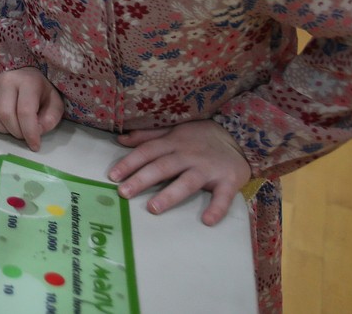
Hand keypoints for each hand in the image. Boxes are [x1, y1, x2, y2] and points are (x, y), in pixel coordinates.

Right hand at [0, 68, 63, 150]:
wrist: (24, 74)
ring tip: (11, 128)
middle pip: (5, 114)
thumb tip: (37, 131)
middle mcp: (7, 79)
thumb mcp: (54, 103)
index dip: (29, 132)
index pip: (25, 111)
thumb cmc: (39, 91)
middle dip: (15, 132)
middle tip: (23, 135)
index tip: (34, 145)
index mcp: (28, 81)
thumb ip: (51, 118)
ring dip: (0, 128)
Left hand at [108, 120, 251, 225]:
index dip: (129, 163)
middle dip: (142, 179)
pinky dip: (216, 208)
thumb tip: (121, 140)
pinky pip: (223, 197)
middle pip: (162, 167)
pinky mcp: (228, 181)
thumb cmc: (199, 136)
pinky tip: (207, 221)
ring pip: (187, 182)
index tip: (112, 176)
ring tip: (153, 208)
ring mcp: (208, 169)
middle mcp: (188, 155)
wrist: (239, 136)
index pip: (147, 152)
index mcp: (173, 142)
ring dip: (170, 195)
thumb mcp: (173, 130)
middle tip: (123, 193)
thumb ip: (148, 136)